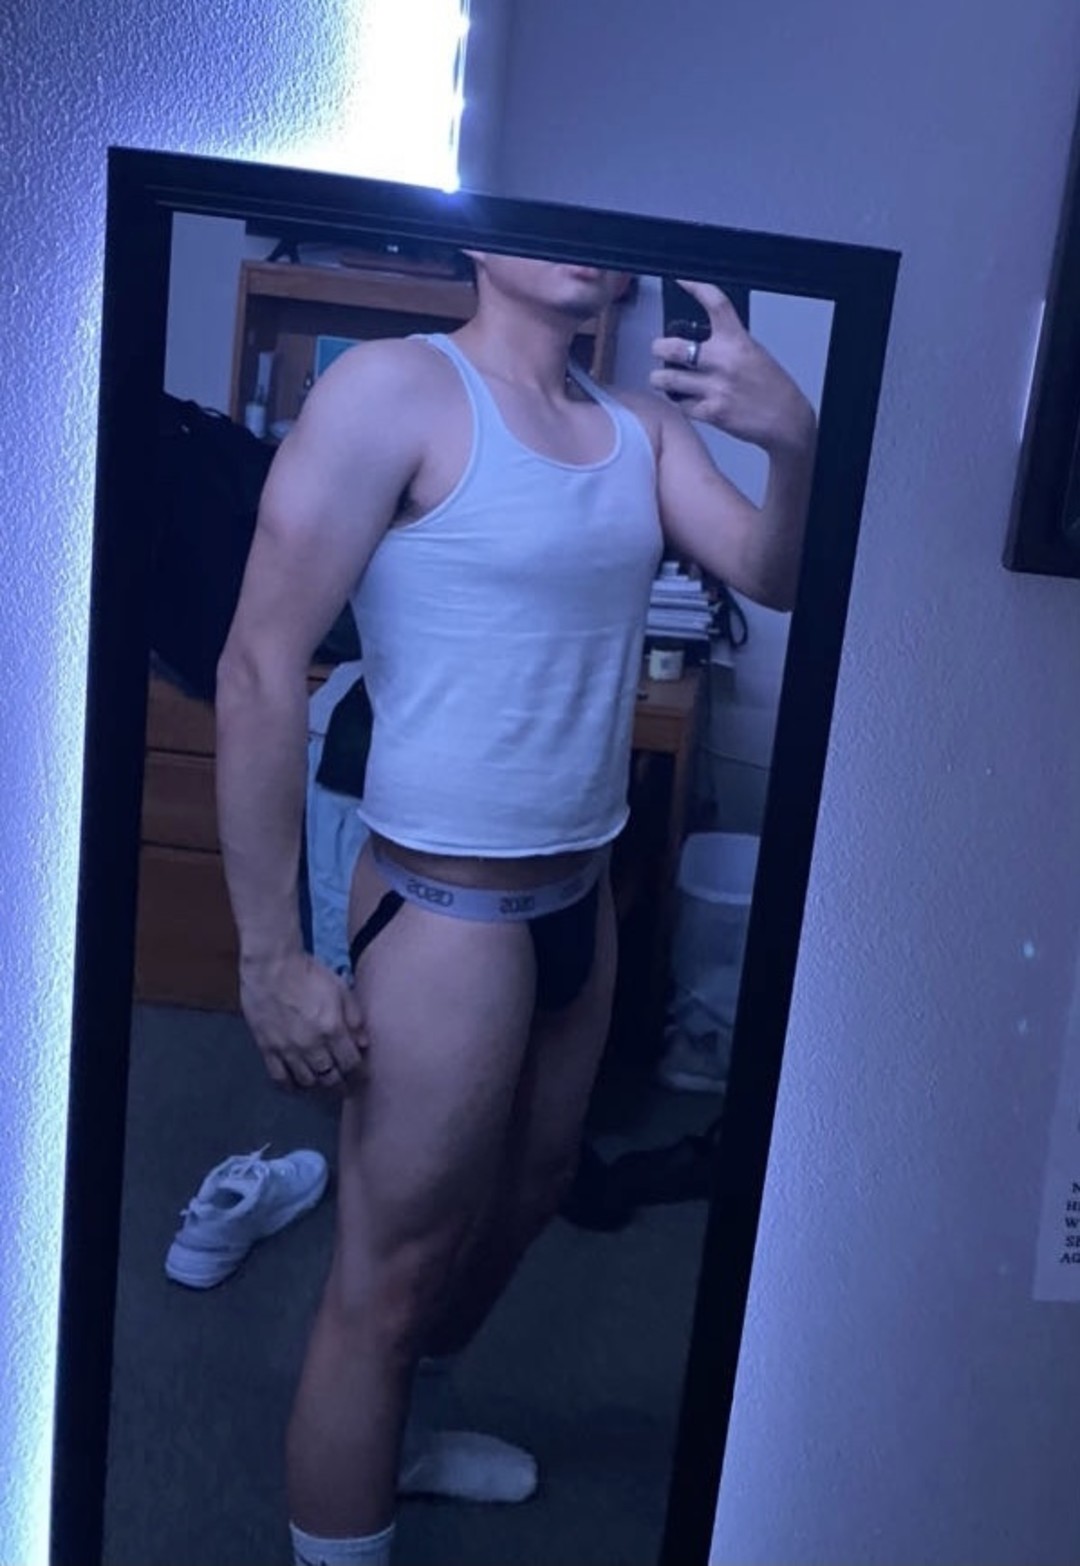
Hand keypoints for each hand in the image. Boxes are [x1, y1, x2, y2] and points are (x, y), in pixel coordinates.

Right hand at [239, 949, 368, 1094]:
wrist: (271, 967)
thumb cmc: (309, 974)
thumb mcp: (341, 989)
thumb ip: (354, 1018)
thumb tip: (363, 1044)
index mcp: (332, 1029)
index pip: (351, 1064)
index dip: (359, 1073)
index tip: (361, 1076)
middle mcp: (311, 1045)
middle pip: (330, 1077)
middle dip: (340, 1084)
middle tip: (344, 1086)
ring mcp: (287, 1049)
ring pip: (307, 1081)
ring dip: (318, 1085)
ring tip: (323, 1082)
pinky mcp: (267, 1049)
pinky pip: (280, 1077)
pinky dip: (290, 1086)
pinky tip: (297, 1086)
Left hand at [650, 278, 814, 452]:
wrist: (786, 420)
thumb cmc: (771, 386)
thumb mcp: (752, 352)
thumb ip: (726, 344)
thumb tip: (697, 340)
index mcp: (737, 340)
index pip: (716, 303)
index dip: (695, 286)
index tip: (681, 279)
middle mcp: (724, 361)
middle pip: (674, 347)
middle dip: (659, 348)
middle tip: (659, 350)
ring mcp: (715, 387)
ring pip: (667, 379)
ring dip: (660, 379)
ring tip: (663, 379)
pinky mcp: (711, 412)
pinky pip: (680, 405)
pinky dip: (680, 403)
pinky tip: (687, 401)